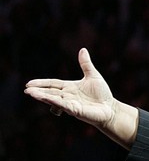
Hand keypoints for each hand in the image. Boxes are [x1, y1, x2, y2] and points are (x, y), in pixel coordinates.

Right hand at [24, 48, 138, 146]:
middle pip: (50, 92)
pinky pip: (65, 106)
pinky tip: (48, 99)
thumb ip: (86, 64)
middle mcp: (68, 96)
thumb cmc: (102, 94)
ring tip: (32, 94)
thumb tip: (83, 49)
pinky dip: (56, 102)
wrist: (111, 108)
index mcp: (69, 87)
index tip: (29, 83)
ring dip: (43, 97)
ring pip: (54, 100)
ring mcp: (71, 104)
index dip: (41, 83)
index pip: (53, 84)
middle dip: (38, 91)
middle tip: (26, 90)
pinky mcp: (76, 111)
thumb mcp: (93, 76)